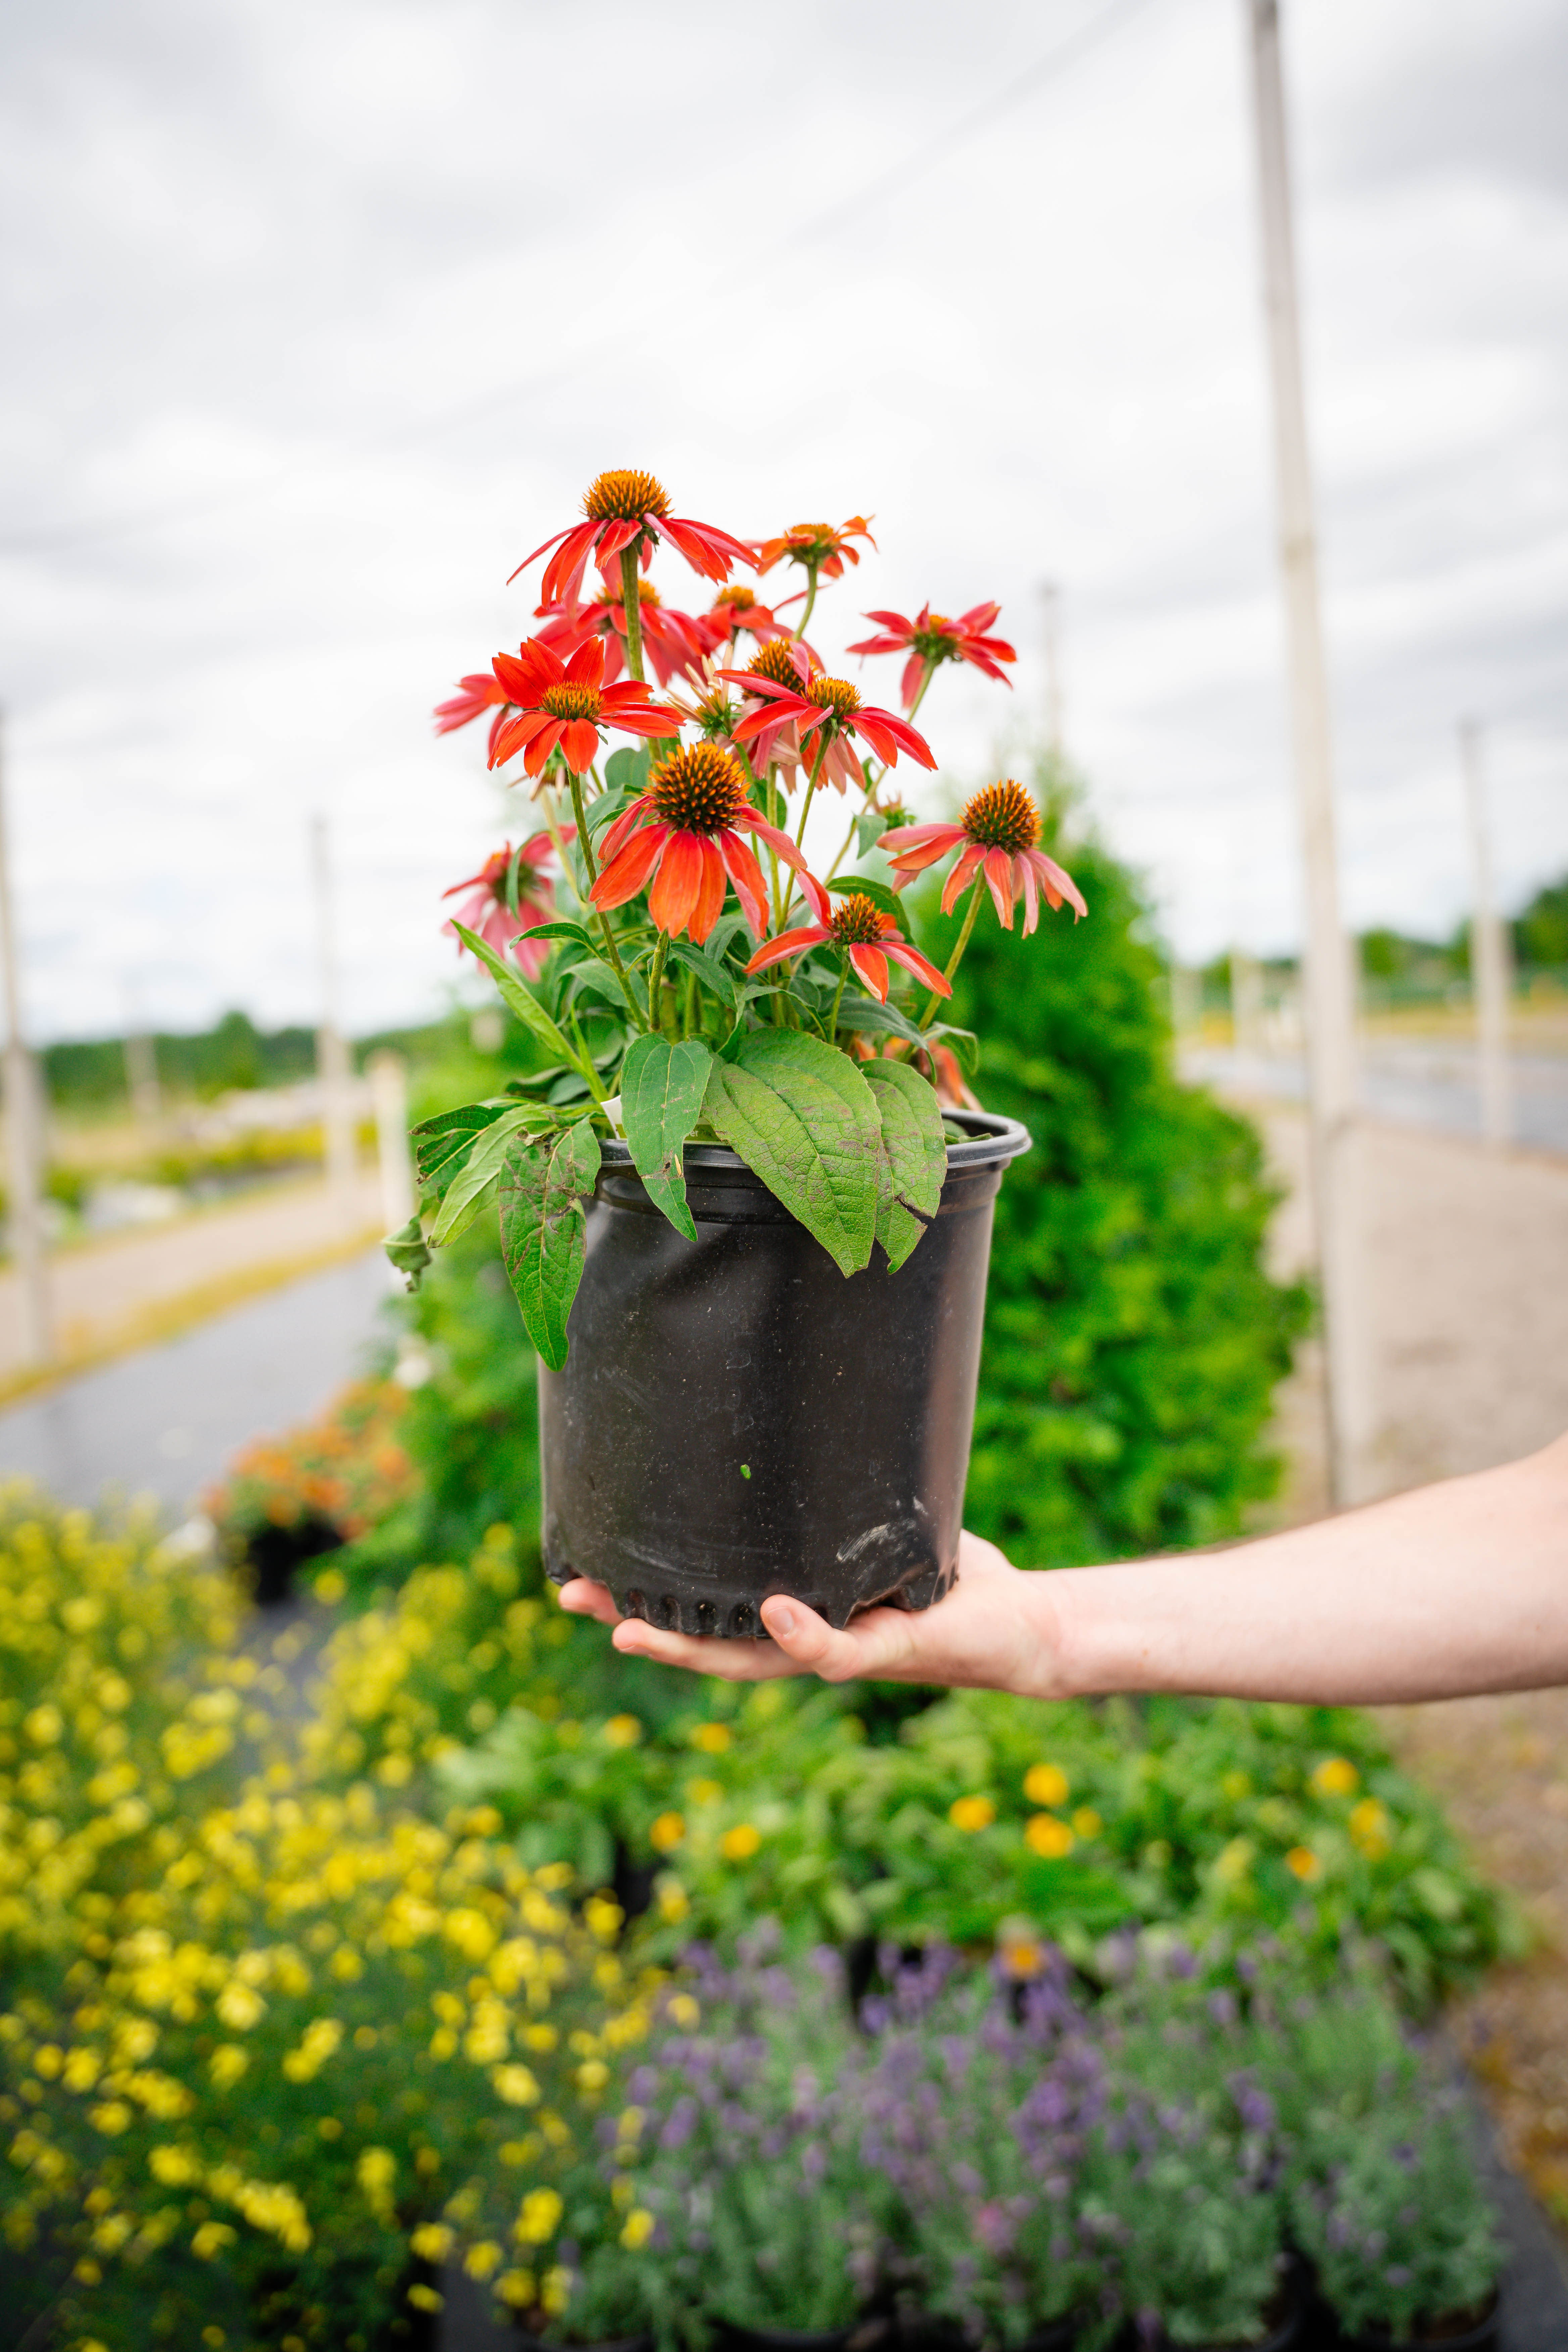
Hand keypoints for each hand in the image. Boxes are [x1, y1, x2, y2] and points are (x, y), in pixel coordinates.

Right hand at [555, 1530, 1060, 1695]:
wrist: (1019, 1620)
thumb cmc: (942, 1574)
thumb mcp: (875, 1529)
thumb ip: (833, 1501)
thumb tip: (792, 1419)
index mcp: (793, 1613)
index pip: (704, 1612)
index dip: (644, 1597)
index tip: (580, 1570)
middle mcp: (805, 1640)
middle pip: (705, 1643)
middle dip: (638, 1626)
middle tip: (572, 1597)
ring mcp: (843, 1650)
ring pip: (754, 1661)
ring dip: (691, 1651)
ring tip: (631, 1630)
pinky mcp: (894, 1646)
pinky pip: (840, 1649)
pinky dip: (803, 1633)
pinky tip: (770, 1609)